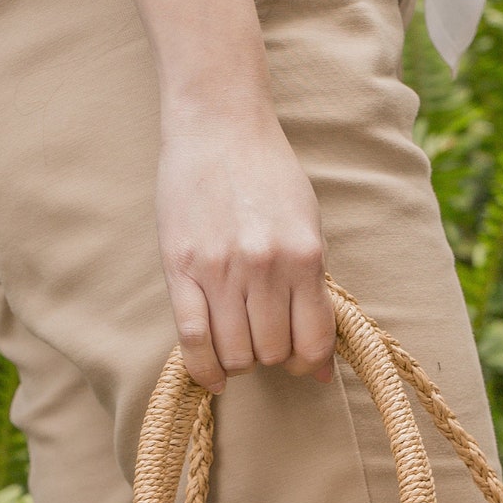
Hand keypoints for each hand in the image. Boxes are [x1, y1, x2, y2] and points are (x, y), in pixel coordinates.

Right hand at [156, 110, 335, 392]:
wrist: (218, 124)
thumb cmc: (267, 175)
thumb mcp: (307, 223)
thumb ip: (314, 287)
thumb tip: (319, 363)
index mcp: (305, 255)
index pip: (313, 341)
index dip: (308, 363)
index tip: (300, 363)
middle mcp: (265, 266)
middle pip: (272, 352)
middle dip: (271, 358)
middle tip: (264, 342)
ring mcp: (222, 269)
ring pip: (236, 353)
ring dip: (240, 361)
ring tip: (238, 344)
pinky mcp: (182, 268)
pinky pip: (193, 338)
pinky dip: (205, 369)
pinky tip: (214, 377)